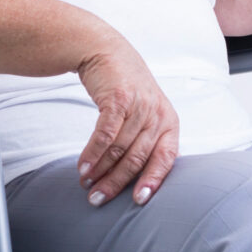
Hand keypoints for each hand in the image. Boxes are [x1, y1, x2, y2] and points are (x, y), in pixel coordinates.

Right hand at [74, 46, 179, 207]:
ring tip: (86, 184)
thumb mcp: (145, 111)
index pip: (166, 159)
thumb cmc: (125, 86)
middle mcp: (158, 114)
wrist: (105, 50)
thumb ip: (146, 140)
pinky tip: (83, 166)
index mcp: (168, 121)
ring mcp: (139, 105)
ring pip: (119, 149)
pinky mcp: (118, 98)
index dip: (152, 181)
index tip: (138, 201)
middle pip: (137, 158)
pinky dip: (93, 153)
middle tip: (98, 199)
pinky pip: (105, 134)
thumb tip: (136, 179)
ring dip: (100, 170)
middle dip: (116, 183)